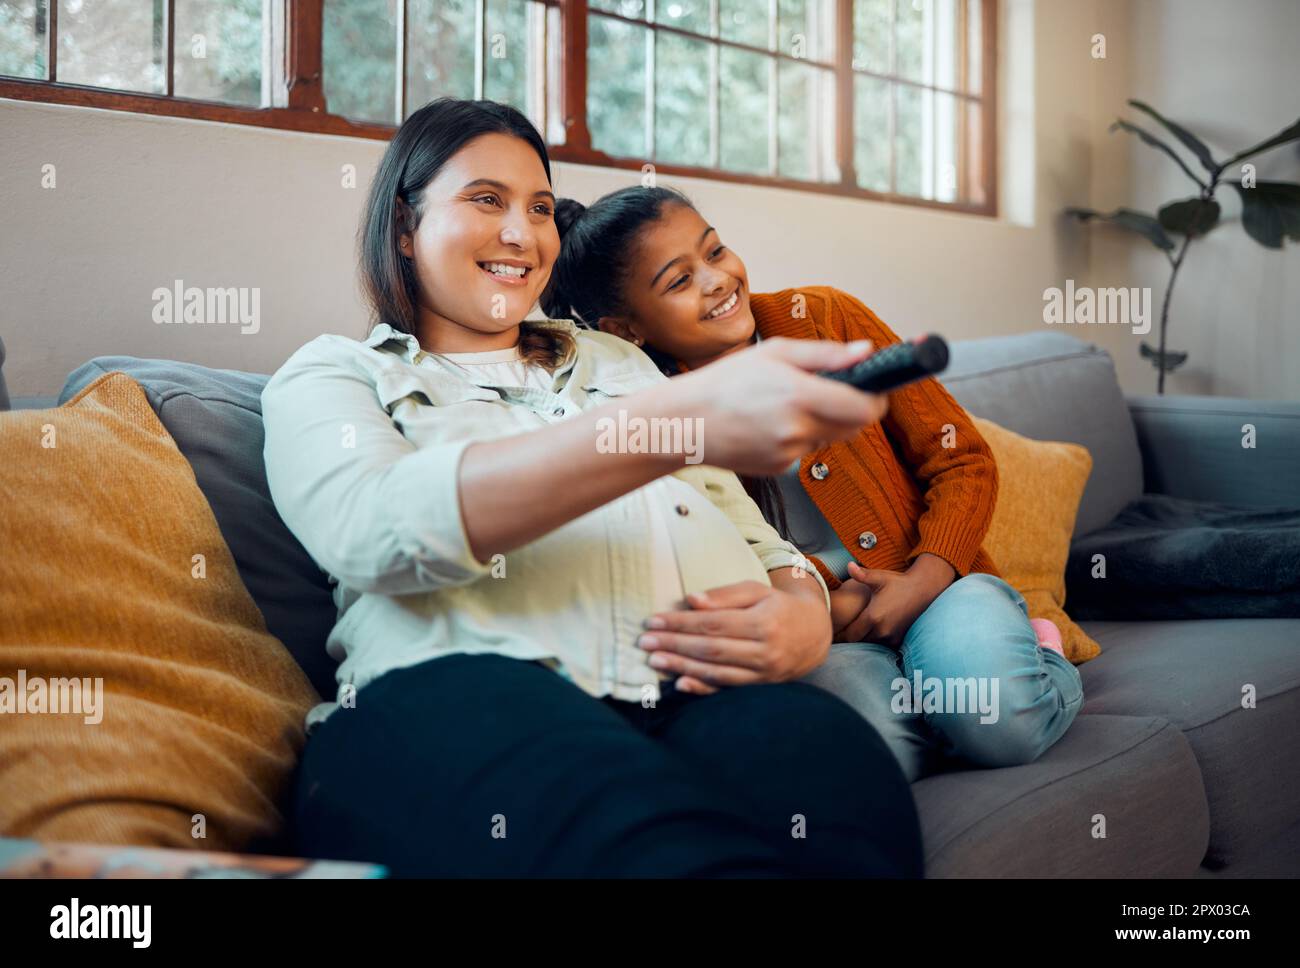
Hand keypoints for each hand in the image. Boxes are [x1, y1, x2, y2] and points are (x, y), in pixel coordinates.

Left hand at [637, 579, 832, 694]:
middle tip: (644, 642)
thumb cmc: (778, 607)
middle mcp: (765, 650)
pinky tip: (680, 684)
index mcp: (764, 621)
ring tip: (654, 661)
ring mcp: (764, 673)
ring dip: (681, 667)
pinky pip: (727, 690)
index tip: (653, 620)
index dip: (680, 622)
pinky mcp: (760, 688)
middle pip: (711, 649)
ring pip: (716, 672)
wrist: (813, 635)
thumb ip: (725, 595)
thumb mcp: (757, 591)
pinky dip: (702, 689)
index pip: (713, 623)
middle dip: (674, 645)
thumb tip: (692, 600)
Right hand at [670, 337, 888, 475]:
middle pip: (854, 427)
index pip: (864, 408)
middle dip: (852, 409)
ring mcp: (789, 453)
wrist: (685, 422)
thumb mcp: (774, 353)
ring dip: (822, 422)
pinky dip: (797, 437)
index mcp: (799, 395)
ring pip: (828, 438)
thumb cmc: (725, 382)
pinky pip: (804, 451)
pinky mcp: (779, 469)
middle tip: (831, 392)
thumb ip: (825, 354)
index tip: (875, 389)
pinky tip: (769, 424)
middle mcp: (797, 429)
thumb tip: (866, 352)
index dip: (877, 399)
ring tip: (786, 405)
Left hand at [835, 554, 956, 647]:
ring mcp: (892, 636)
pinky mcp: (900, 638)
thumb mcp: (879, 577)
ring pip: (871, 644)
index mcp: (873, 617)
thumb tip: (848, 565)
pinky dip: (878, 640)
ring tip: (860, 629)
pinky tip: (874, 631)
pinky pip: (883, 645)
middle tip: (846, 629)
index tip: (838, 628)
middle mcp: (882, 630)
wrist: (924, 589)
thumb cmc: (898, 582)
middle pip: (859, 642)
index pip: (850, 635)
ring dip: (865, 639)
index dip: (842, 633)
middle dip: (853, 636)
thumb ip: (861, 574)